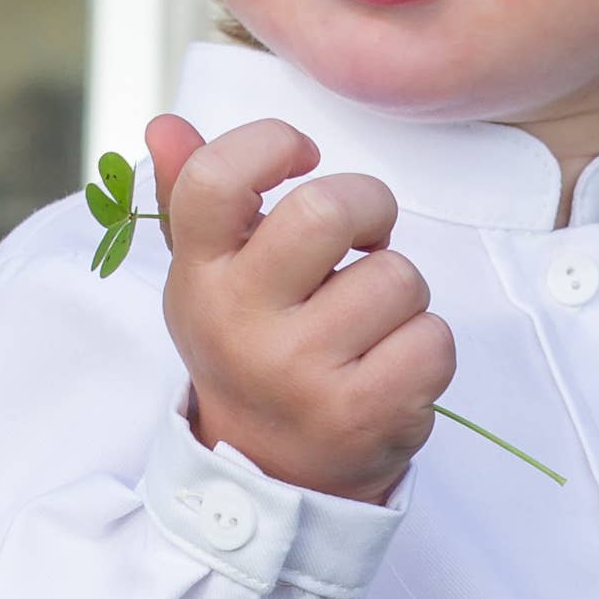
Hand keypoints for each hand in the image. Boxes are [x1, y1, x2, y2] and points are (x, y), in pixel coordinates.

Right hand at [145, 111, 451, 503]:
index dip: (271, 144)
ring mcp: (300, 372)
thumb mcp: (210, 278)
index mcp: (200, 277)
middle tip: (366, 238)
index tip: (303, 157)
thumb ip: (193, 196)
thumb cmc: (253, 348)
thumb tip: (166, 124)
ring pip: (399, 276)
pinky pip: (433, 339)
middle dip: (370, 208)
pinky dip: (427, 346)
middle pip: (327, 209)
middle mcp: (240, 323)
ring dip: (403, 291)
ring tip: (370, 322)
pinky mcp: (360, 413)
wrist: (271, 474)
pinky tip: (390, 368)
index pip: (218, 178)